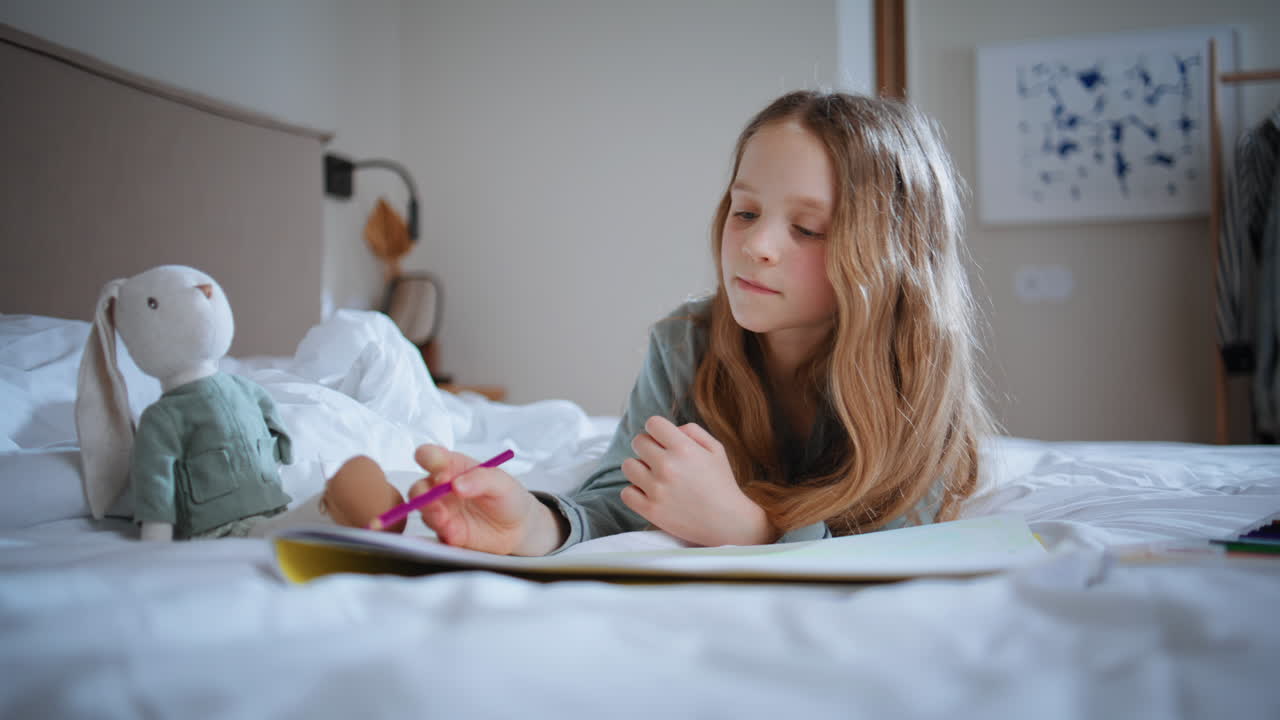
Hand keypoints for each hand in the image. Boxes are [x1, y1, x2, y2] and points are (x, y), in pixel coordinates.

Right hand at [411, 445, 565, 555]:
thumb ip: (480, 479)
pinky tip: (451, 531)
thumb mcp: (501, 482)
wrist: (519, 527)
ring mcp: (443, 511)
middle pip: (419, 487)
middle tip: (438, 493)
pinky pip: (437, 533)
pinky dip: (441, 532)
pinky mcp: (447, 533)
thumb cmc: (508, 497)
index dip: (429, 460)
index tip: (441, 469)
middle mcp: (442, 489)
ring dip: (429, 512)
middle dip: (422, 491)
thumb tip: (455, 484)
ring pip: (424, 511)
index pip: (429, 456)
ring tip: (443, 515)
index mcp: (453, 467)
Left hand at [620, 416, 777, 546]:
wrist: (728, 522)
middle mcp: (668, 466)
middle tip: (660, 459)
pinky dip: (635, 492)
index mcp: (684, 448)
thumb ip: (692, 431)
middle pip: (638, 442)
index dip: (657, 429)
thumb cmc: (721, 483)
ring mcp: (657, 489)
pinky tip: (649, 493)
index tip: (662, 439)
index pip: (653, 423)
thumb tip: (669, 430)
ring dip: (639, 468)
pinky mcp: (651, 510)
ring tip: (654, 476)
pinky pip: (626, 493)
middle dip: (648, 447)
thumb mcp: (716, 449)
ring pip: (628, 466)